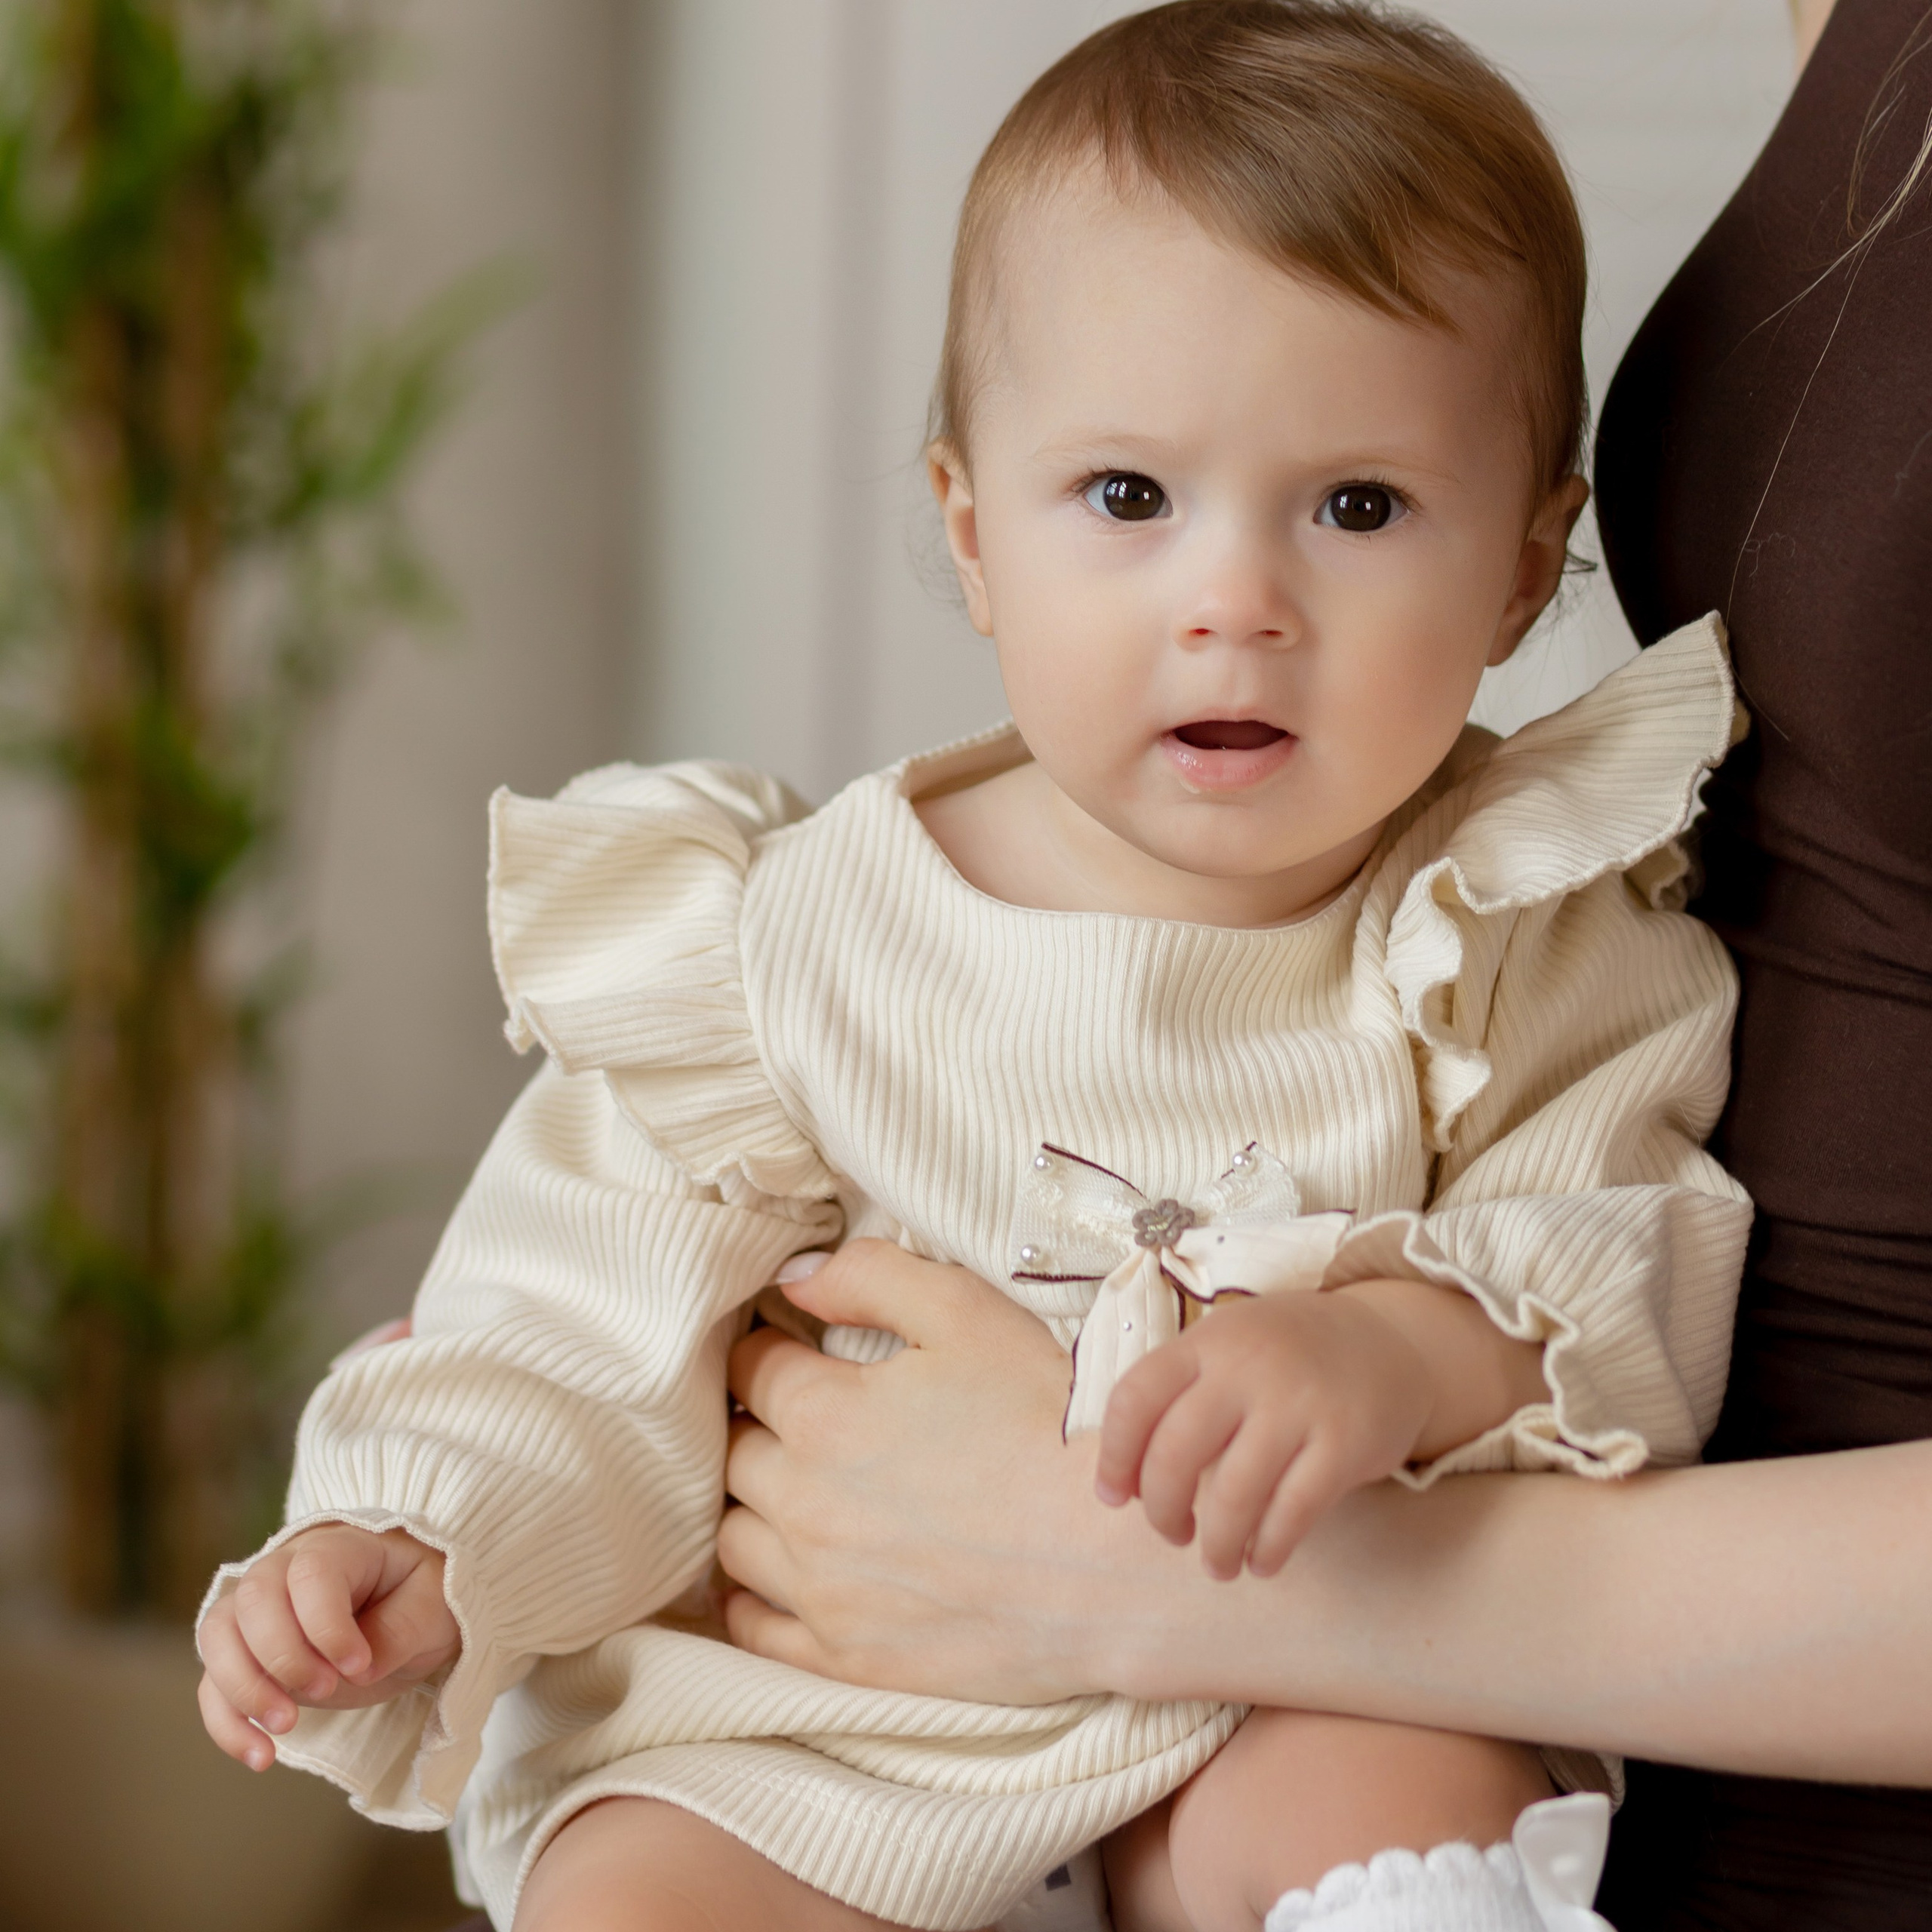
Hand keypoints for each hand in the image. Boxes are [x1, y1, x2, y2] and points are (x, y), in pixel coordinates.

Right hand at [197, 1523, 459, 1770]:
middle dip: (282, 1656)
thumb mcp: (435, 1602)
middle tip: (325, 1690)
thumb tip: (358, 1671)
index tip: (358, 1663)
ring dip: (244, 1689)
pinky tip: (261, 1757)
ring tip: (285, 1728)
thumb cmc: (422, 1593)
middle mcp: (286, 1568)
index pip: (311, 1574)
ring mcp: (258, 1610)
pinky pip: (214, 1684)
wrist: (408, 1603)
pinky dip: (227, 1722)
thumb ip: (401, 1628)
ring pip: (218, 1636)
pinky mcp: (247, 1654)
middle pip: (253, 1599)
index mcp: (340, 1546)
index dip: (326, 1624)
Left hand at [719, 1239, 1180, 1703]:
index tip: (785, 1348)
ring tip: (780, 1488)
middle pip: (731, 1452)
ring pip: (732, 1537)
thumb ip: (870, 1277)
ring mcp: (819, 1588)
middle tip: (785, 1414)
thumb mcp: (967, 1314)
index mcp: (824, 1415)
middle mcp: (803, 1503)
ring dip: (747, 1504)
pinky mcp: (845, 1655)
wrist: (1112, 1560)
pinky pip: (754, 1628)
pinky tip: (764, 1577)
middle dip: (751, 1423)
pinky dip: (745, 1598)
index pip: (751, 1368)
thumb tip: (793, 1279)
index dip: (766, 1348)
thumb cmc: (1047, 1425)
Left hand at [1095, 1287, 1436, 1579]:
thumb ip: (1181, 1396)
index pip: (1135, 1397)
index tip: (1113, 1496)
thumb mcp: (1230, 1347)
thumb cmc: (1290, 1358)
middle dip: (1162, 1508)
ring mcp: (1299, 1403)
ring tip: (1219, 1563)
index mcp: (1209, 1342)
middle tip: (1172, 1533)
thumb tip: (1126, 1481)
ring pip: (1235, 1493)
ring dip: (1218, 1544)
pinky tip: (1264, 1562)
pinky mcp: (1345, 1441)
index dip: (1113, 1455)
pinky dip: (1271, 1547)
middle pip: (1175, 1452)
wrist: (1392, 1343)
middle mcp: (1248, 1367)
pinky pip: (1294, 1510)